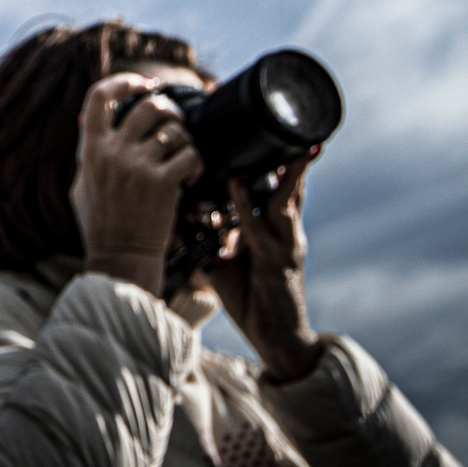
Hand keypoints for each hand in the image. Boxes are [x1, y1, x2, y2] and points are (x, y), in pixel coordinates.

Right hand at [70, 74, 202, 297]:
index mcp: (90, 148)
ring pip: (174, 129)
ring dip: (185, 137)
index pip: (99, 95)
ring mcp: (138, 166)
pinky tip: (190, 175)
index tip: (143, 84)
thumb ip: (85, 150)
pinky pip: (190, 153)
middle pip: (148, 105)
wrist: (121, 259)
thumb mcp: (81, 182)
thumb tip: (84, 118)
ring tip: (183, 154)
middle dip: (168, 108)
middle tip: (174, 121)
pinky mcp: (163, 183)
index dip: (124, 81)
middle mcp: (113, 152)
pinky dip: (196, 161)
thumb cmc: (101, 223)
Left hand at [204, 146, 324, 381]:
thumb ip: (205, 236)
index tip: (262, 135)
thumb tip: (176, 215)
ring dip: (280, 174)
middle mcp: (284, 232)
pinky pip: (260, 228)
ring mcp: (285, 246)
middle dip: (291, 158)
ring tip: (278, 147)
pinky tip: (237, 185)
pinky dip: (247, 206)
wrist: (277, 339)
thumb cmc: (251, 297)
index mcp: (272, 228)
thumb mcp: (223, 261)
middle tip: (283, 127)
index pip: (276, 187)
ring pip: (285, 200)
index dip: (272, 163)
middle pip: (290, 186)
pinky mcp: (279, 263)